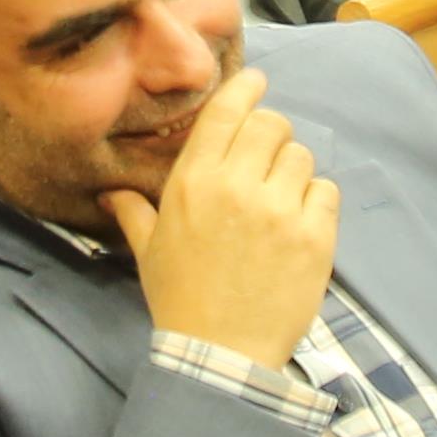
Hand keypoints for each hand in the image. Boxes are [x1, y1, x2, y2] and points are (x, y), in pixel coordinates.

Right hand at [104, 65, 340, 371]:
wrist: (221, 355)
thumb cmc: (181, 299)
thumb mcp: (150, 252)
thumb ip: (133, 213)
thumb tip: (110, 193)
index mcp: (194, 183)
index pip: (226, 112)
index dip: (245, 89)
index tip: (256, 82)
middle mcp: (237, 186)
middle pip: (271, 125)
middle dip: (271, 136)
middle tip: (266, 160)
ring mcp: (279, 210)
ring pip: (301, 156)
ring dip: (293, 171)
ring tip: (280, 201)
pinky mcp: (315, 236)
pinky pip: (326, 191)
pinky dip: (317, 201)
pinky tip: (300, 224)